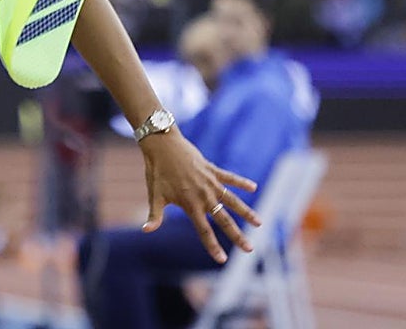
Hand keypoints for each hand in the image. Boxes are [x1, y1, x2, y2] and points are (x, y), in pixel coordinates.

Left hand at [138, 129, 260, 262]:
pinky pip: (230, 177)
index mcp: (190, 204)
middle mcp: (203, 195)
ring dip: (246, 211)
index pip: (204, 230)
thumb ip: (155, 215)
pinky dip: (241, 182)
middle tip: (250, 249)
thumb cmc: (156, 171)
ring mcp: (210, 182)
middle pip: (224, 219)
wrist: (162, 144)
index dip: (213, 246)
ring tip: (260, 223)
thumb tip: (146, 231)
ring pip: (232, 200)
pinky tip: (253, 187)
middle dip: (237, 235)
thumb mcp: (154, 195)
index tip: (222, 260)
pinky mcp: (212, 169)